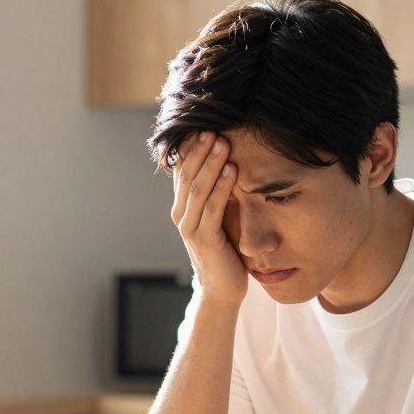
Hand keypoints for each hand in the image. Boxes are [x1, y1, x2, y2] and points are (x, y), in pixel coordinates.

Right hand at [171, 132, 246, 306]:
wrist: (221, 289)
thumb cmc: (224, 251)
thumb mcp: (217, 218)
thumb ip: (216, 194)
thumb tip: (227, 161)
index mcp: (182, 206)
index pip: (182, 168)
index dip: (192, 146)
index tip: (205, 124)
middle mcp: (180, 214)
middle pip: (187, 173)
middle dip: (200, 149)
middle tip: (214, 127)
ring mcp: (189, 227)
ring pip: (198, 187)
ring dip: (211, 163)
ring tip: (223, 142)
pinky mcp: (203, 239)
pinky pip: (212, 207)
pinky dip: (222, 187)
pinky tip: (233, 170)